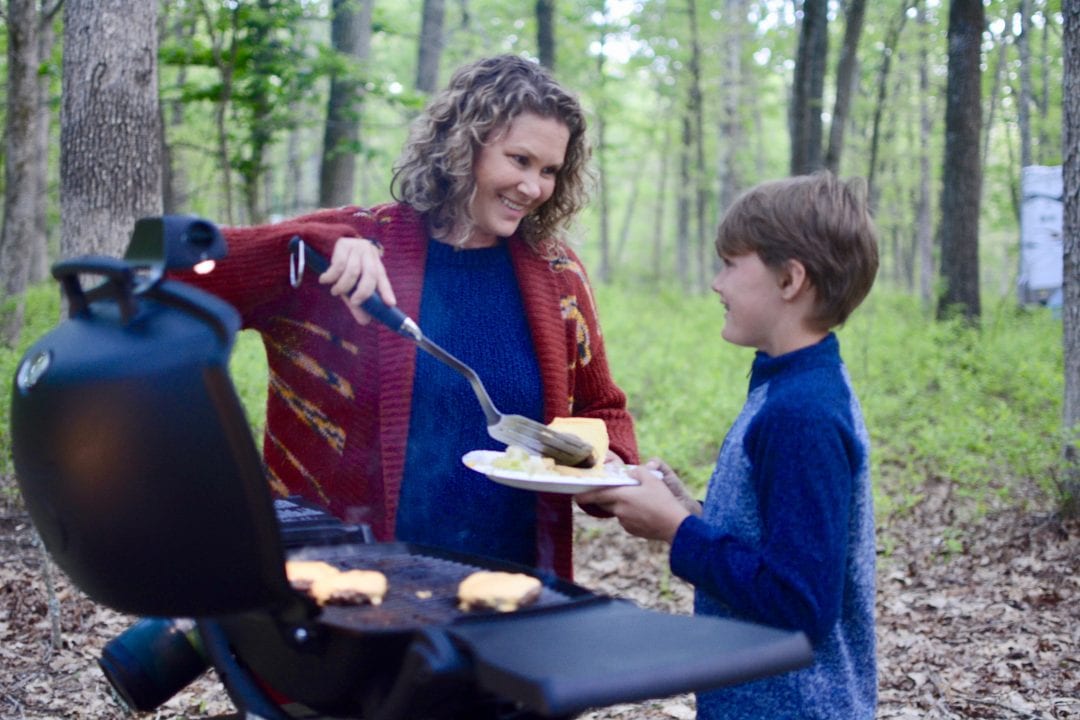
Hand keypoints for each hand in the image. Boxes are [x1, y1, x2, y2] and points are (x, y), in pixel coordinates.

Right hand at [319, 237, 396, 324]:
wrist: (331, 244)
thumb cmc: (345, 269)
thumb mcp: (353, 286)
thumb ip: (358, 303)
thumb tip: (365, 322)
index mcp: (376, 266)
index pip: (383, 280)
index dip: (387, 292)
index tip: (390, 304)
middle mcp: (370, 256)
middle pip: (370, 275)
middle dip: (363, 292)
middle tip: (354, 302)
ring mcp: (357, 248)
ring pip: (353, 271)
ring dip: (343, 286)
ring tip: (335, 291)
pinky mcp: (343, 244)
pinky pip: (338, 264)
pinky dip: (331, 276)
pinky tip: (325, 280)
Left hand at [575, 459, 694, 542]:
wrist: (674, 525)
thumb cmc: (663, 500)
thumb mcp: (652, 479)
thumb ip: (638, 472)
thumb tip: (629, 473)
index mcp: (622, 496)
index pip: (597, 495)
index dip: (585, 495)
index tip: (575, 496)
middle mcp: (619, 510)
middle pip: (605, 503)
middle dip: (604, 498)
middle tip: (607, 492)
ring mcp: (625, 522)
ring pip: (617, 511)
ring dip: (621, 506)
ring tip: (638, 501)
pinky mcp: (632, 530)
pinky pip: (626, 520)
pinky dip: (630, 514)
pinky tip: (644, 511)